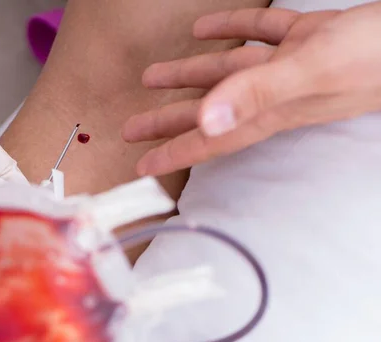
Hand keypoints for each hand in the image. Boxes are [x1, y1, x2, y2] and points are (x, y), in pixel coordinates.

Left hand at [122, 3, 380, 175]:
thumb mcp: (310, 72)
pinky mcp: (308, 40)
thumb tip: (207, 120)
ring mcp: (292, 67)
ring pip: (228, 72)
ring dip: (189, 74)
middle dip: (168, 119)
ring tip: (151, 76)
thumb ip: (259, 95)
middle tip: (130, 128)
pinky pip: (261, 35)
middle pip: (209, 111)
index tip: (140, 167)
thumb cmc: (375, 56)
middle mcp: (277, 94)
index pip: (212, 138)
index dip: (174, 153)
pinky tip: (205, 29)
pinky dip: (233, 31)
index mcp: (272, 110)